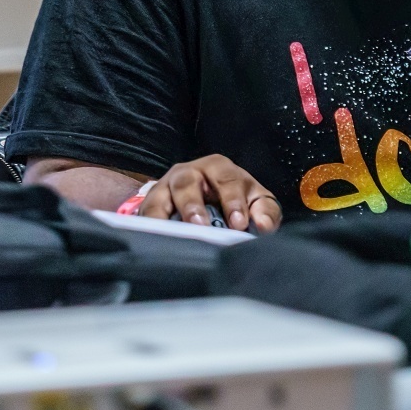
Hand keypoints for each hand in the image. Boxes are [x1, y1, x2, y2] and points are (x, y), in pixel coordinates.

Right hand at [138, 156, 281, 232]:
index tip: (238, 224)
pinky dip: (147, 227)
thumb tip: (264, 226)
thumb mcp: (255, 201)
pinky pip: (144, 214)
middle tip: (200, 225)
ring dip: (163, 215)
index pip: (226, 179)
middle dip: (192, 204)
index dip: (232, 200)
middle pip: (186, 182)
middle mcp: (188, 173)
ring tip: (169, 234)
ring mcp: (165, 188)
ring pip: (159, 197)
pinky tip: (154, 241)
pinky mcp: (150, 205)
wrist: (211, 201)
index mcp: (218, 167)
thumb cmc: (235, 200)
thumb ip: (266, 212)